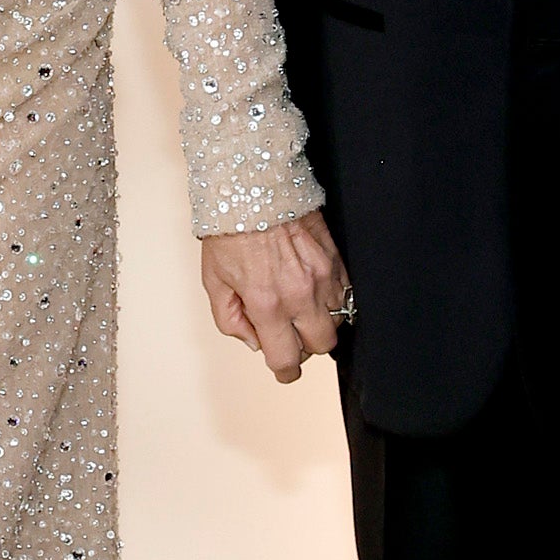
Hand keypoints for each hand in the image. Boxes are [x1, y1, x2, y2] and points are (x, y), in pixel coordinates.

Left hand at [199, 212, 350, 385]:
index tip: (283, 370)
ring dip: (321, 321)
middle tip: (290, 335)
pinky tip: (313, 289)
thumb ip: (231, 320)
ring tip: (301, 307)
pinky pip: (346, 293)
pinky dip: (333, 299)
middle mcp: (299, 293)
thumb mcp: (214, 282)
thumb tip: (254, 341)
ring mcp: (322, 276)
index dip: (285, 372)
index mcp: (266, 303)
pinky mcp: (336, 258)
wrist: (253, 187)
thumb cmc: (230, 230)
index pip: (286, 359)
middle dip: (305, 347)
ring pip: (338, 319)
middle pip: (321, 345)